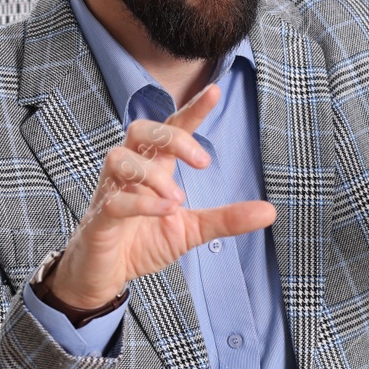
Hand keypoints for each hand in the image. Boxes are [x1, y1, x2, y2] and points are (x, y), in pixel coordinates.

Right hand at [47, 85, 276, 308]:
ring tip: (178, 200)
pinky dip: (142, 202)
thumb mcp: (192, 230)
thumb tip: (270, 211)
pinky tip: (166, 212)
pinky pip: (114, 199)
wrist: (105, 276)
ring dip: (154, 175)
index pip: (171, 129)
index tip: (215, 92)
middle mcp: (129, 173)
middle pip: (141, 130)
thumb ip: (226, 219)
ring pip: (120, 158)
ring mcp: (110, 192)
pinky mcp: (99, 218)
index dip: (191, 110)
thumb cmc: (142, 243)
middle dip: (172, 137)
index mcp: (153, 169)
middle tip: (203, 163)